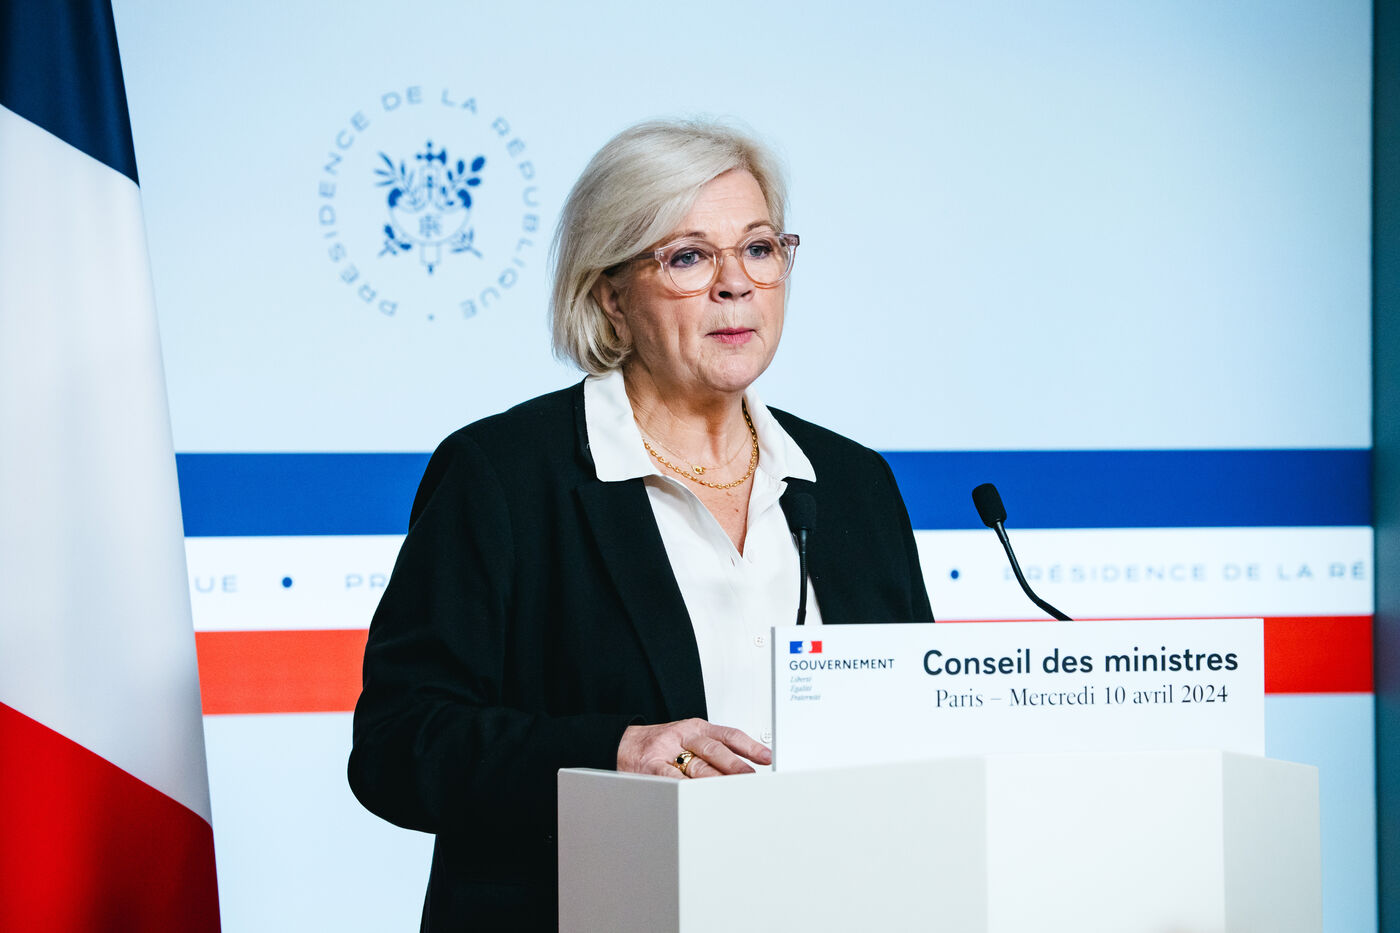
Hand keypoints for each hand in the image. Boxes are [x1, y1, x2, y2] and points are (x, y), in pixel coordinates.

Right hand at [617, 718, 771, 778]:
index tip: (766, 758)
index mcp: (695, 728)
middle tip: (751, 779)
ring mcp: (666, 751)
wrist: (622, 745)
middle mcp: (683, 736)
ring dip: (717, 781)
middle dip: (735, 767)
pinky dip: (687, 787)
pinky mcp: (651, 767)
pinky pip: (672, 778)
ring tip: (732, 792)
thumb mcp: (687, 739)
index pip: (728, 734)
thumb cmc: (658, 746)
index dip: (749, 746)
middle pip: (715, 750)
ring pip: (697, 765)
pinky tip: (699, 795)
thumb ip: (713, 751)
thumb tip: (742, 770)